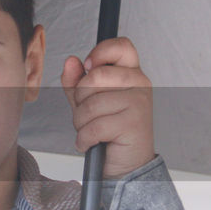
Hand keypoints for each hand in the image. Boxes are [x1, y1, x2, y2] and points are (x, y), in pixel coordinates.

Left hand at [61, 36, 154, 178]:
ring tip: (88, 130)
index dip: (100, 53)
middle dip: (80, 99)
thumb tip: (70, 61)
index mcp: (131, 72)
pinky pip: (95, 126)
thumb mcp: (87, 100)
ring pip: (91, 104)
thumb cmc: (108, 128)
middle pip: (95, 76)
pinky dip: (84, 139)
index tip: (88, 68)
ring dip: (80, 123)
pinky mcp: (134, 123)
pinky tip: (89, 142)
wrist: (127, 163)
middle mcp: (139, 83)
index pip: (121, 46)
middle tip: (86, 113)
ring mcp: (139, 102)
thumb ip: (77, 80)